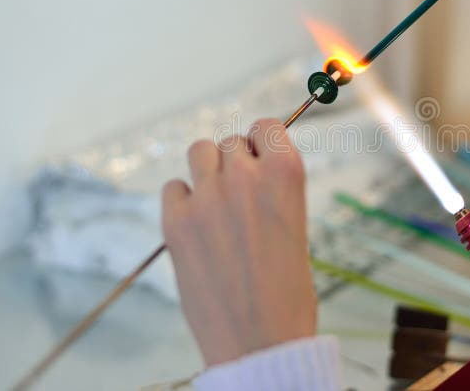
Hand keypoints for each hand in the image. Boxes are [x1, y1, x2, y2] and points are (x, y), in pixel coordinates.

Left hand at [161, 119, 315, 366]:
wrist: (260, 342)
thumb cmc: (287, 293)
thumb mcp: (295, 227)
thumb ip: (272, 191)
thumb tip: (253, 168)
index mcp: (285, 175)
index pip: (266, 127)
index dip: (263, 141)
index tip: (260, 155)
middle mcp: (245, 177)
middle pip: (230, 142)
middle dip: (235, 161)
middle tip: (239, 193)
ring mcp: (207, 198)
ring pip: (199, 152)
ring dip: (207, 170)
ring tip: (215, 201)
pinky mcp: (176, 223)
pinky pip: (173, 188)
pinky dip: (183, 199)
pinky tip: (196, 224)